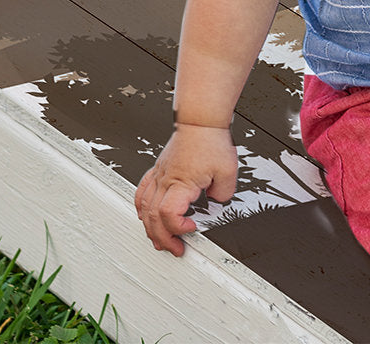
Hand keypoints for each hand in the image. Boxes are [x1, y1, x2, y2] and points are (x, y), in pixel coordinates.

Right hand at [134, 124, 237, 255]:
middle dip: (163, 238)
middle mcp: (165, 181)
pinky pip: (142, 192)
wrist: (201, 121)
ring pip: (144, 208)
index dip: (179, 228)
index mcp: (181, 183)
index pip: (169, 215)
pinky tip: (145, 216)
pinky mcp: (159, 169)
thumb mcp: (228, 170)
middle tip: (175, 248)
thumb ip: (224, 193)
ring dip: (150, 229)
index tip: (193, 229)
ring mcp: (159, 175)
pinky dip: (141, 209)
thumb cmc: (211, 140)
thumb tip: (217, 204)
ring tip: (160, 240)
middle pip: (153, 218)